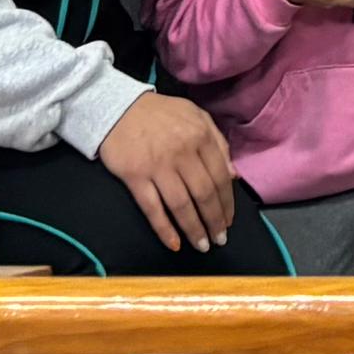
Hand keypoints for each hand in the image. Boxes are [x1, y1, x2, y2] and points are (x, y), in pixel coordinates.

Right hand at [97, 89, 238, 251]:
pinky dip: (164, 229)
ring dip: (194, 229)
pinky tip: (174, 244)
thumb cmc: (162, 114)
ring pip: (181, 205)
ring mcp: (158, 166)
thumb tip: (233, 175)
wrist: (119, 108)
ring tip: (202, 246)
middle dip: (214, 221)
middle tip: (220, 239)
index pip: (220, 177)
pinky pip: (152, 208)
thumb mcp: (197, 117)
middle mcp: (182, 152)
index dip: (226, 203)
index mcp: (201, 136)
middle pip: (204, 194)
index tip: (229, 221)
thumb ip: (218, 144)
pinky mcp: (135, 177)